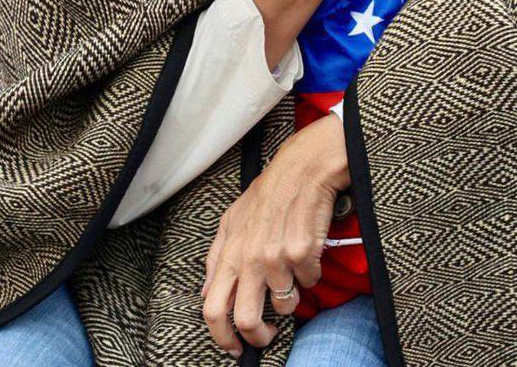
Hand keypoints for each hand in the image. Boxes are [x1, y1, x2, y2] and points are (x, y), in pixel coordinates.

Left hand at [202, 115, 348, 357]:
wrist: (302, 168)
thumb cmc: (268, 193)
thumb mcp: (232, 219)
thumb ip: (217, 256)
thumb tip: (206, 292)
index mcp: (229, 252)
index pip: (212, 308)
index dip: (221, 337)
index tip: (233, 348)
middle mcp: (250, 258)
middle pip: (246, 320)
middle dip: (257, 338)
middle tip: (266, 337)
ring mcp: (277, 257)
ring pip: (285, 306)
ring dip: (291, 297)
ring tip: (291, 273)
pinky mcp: (304, 254)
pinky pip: (310, 282)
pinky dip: (311, 274)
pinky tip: (308, 251)